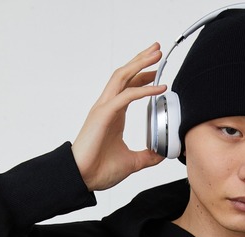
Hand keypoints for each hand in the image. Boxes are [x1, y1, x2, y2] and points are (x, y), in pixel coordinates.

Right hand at [72, 43, 166, 191]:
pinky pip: (126, 96)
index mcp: (113, 114)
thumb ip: (147, 156)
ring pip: (122, 77)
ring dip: (140, 64)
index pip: (128, 87)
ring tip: (156, 54)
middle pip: (125, 75)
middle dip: (141, 60)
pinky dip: (143, 90)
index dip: (142, 76)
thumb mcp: (132, 162)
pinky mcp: (103, 115)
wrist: (83, 178)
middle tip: (158, 49)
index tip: (157, 71)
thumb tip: (161, 154)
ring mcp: (104, 109)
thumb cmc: (99, 169)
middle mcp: (108, 107)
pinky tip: (158, 87)